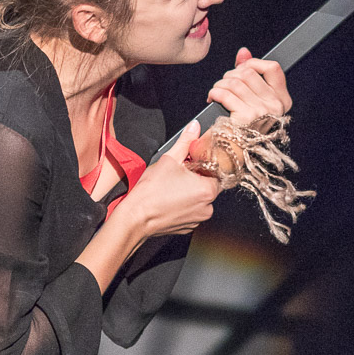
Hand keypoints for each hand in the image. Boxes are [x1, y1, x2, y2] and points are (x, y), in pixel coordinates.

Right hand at [119, 121, 219, 238]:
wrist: (136, 217)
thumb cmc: (151, 192)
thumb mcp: (169, 159)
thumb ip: (185, 141)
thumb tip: (194, 127)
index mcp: (208, 189)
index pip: (217, 171)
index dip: (205, 163)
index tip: (193, 161)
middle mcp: (207, 207)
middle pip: (209, 185)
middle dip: (197, 177)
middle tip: (180, 172)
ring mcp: (198, 219)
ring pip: (200, 199)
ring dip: (191, 191)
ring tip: (173, 186)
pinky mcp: (188, 226)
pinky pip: (192, 211)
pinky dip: (184, 204)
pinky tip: (171, 198)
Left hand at [208, 47, 291, 127]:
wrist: (231, 154)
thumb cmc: (241, 128)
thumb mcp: (251, 98)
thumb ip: (250, 73)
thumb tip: (244, 52)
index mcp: (282, 101)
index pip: (273, 68)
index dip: (253, 63)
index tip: (240, 68)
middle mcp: (275, 106)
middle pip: (248, 74)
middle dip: (230, 76)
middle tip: (223, 86)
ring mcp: (262, 112)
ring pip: (235, 82)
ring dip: (219, 85)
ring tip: (216, 93)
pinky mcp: (246, 117)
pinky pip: (225, 93)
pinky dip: (214, 93)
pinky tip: (212, 99)